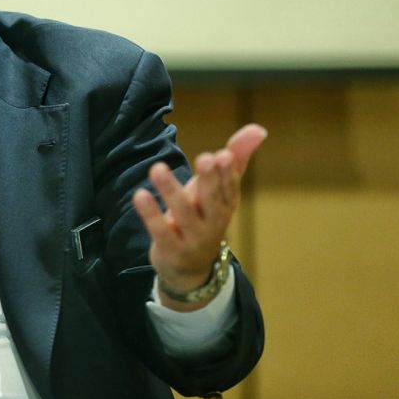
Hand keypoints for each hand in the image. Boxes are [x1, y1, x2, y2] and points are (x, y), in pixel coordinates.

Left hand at [133, 123, 266, 309]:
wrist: (190, 269)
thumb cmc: (203, 216)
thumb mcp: (217, 189)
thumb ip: (235, 158)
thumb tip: (258, 128)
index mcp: (226, 204)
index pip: (229, 187)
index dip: (226, 172)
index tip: (222, 154)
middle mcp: (213, 222)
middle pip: (212, 201)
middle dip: (209, 180)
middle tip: (204, 158)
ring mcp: (193, 238)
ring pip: (184, 214)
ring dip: (170, 190)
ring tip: (157, 168)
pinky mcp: (171, 249)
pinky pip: (160, 231)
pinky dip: (151, 214)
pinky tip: (140, 195)